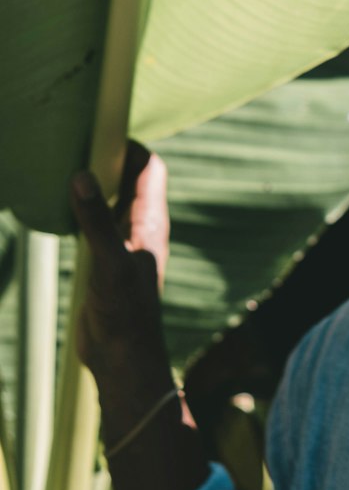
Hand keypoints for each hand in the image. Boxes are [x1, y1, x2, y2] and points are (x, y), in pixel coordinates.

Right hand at [71, 141, 170, 378]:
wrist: (122, 358)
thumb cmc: (125, 312)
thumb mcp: (108, 262)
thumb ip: (96, 220)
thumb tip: (81, 176)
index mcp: (150, 221)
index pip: (150, 168)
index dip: (130, 146)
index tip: (100, 131)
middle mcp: (139, 228)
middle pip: (129, 179)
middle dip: (107, 159)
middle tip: (74, 144)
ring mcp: (121, 244)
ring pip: (110, 201)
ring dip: (93, 185)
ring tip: (62, 169)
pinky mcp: (104, 262)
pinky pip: (95, 225)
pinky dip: (80, 211)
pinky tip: (57, 211)